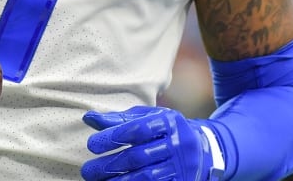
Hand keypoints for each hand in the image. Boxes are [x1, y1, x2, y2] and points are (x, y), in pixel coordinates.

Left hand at [81, 106, 222, 180]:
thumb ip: (120, 119)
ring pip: (147, 177)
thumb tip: (88, 118)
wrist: (204, 149)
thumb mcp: (148, 119)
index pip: (138, 129)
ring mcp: (181, 166)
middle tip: (88, 170)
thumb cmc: (165, 131)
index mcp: (168, 122)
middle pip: (139, 157)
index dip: (113, 136)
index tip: (92, 145)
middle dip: (110, 165)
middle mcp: (177, 144)